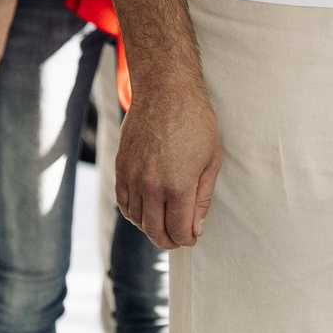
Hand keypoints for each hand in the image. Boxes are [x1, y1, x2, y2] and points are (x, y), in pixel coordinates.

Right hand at [115, 71, 223, 248]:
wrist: (165, 91)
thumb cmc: (195, 122)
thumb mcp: (211, 160)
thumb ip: (203, 198)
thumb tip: (196, 227)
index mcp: (179, 186)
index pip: (179, 230)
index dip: (187, 239)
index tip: (192, 237)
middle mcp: (152, 185)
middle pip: (155, 230)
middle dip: (169, 241)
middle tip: (178, 240)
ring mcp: (133, 177)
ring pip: (137, 219)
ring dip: (151, 228)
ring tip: (163, 226)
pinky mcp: (121, 167)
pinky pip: (123, 202)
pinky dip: (133, 214)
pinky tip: (145, 212)